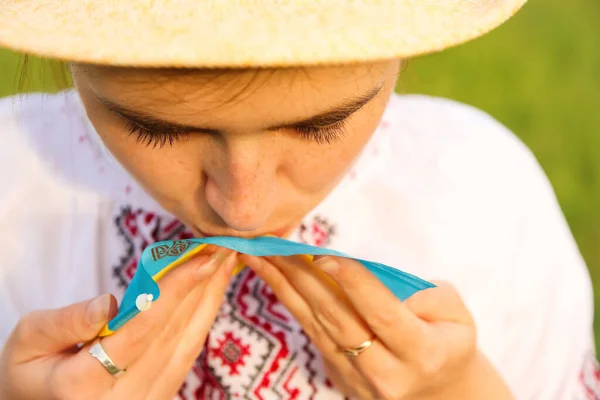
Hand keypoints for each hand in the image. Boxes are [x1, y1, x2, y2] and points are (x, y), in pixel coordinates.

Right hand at [0, 248, 236, 399]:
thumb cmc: (30, 372)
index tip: (202, 258)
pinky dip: (203, 318)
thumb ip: (65, 322)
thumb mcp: (27, 343)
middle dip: (203, 286)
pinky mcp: (159, 396)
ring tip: (226, 263)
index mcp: (84, 385)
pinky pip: (187, 354)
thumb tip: (109, 302)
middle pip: (173, 333)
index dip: (176, 290)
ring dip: (210, 299)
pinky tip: (212, 292)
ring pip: (188, 343)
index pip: (140, 330)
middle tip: (224, 248)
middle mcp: (124, 398)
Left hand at [240, 254, 513, 399]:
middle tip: (276, 246)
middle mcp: (387, 373)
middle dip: (304, 279)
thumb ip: (423, 294)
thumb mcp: (455, 313)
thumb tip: (369, 277)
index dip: (355, 284)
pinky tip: (273, 277)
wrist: (438, 390)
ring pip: (316, 327)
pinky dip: (291, 302)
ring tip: (259, 256)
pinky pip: (311, 333)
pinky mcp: (338, 376)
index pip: (383, 315)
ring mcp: (358, 380)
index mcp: (423, 353)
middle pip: (339, 320)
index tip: (325, 256)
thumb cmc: (448, 340)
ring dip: (285, 288)